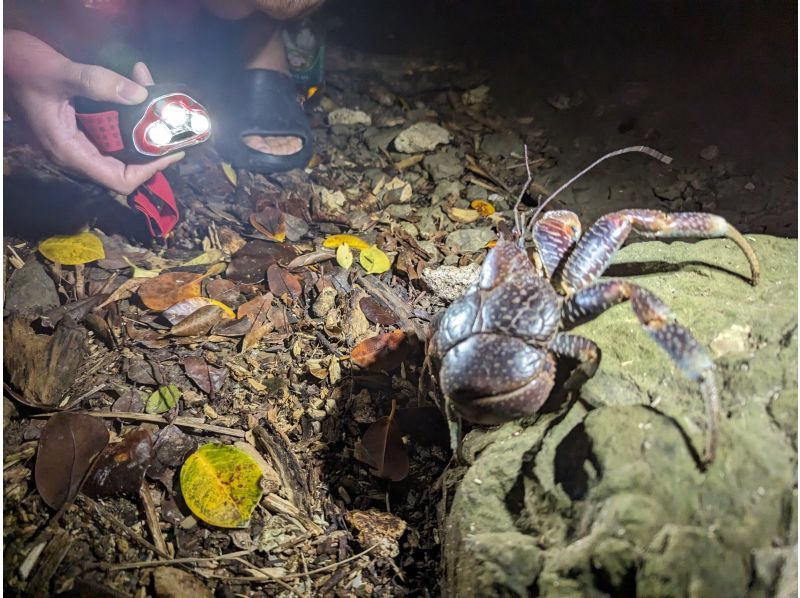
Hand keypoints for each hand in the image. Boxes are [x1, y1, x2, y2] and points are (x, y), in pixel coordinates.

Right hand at [4, 30, 183, 193]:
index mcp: (70, 151)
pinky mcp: (74, 126)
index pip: (120, 181)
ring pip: (118, 144)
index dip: (149, 171)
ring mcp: (74, 140)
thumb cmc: (18, 67)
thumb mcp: (59, 73)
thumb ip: (97, 83)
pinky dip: (125, 111)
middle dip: (150, 143)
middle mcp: (74, 152)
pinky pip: (108, 128)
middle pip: (124, 164)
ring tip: (155, 93)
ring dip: (140, 123)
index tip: (171, 151)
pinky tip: (134, 83)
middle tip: (170, 119)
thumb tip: (139, 94)